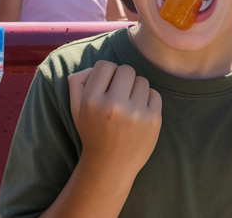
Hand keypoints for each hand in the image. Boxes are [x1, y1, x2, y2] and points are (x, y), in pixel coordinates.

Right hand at [67, 60, 161, 178]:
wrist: (110, 166)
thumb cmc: (93, 133)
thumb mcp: (76, 109)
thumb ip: (77, 82)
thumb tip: (92, 67)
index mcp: (92, 100)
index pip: (105, 65)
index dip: (106, 74)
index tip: (105, 88)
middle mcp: (114, 106)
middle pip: (126, 70)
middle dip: (122, 80)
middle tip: (118, 96)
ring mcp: (136, 113)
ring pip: (141, 80)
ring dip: (136, 90)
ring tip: (128, 106)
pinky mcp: (153, 120)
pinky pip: (154, 94)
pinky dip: (148, 100)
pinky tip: (139, 113)